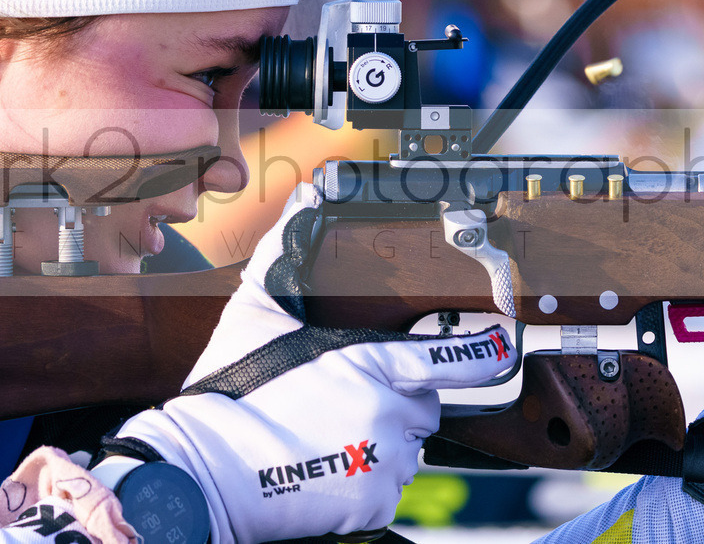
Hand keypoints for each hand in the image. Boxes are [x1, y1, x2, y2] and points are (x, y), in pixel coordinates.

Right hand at [110, 183, 514, 542]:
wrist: (203, 469)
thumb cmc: (231, 388)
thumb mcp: (257, 310)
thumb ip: (285, 251)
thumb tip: (301, 199)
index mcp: (372, 363)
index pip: (456, 358)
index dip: (483, 351)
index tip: (500, 346)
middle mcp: (389, 413)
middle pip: (423, 403)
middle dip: (398, 398)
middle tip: (346, 398)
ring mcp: (384, 463)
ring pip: (407, 447)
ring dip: (382, 441)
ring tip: (328, 435)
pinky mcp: (372, 504)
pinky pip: (387, 487)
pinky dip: (365, 479)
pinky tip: (325, 466)